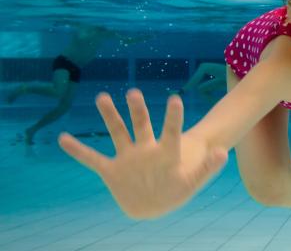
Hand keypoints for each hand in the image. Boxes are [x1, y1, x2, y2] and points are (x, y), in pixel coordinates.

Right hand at [58, 89, 227, 218]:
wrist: (155, 204)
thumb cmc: (175, 191)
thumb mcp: (193, 182)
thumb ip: (207, 169)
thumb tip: (223, 152)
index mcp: (165, 153)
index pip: (170, 132)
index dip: (173, 118)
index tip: (174, 99)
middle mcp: (144, 150)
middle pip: (141, 125)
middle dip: (137, 110)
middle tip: (134, 92)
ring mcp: (127, 158)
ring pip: (117, 133)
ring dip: (110, 117)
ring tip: (103, 96)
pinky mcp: (112, 171)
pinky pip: (92, 159)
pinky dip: (78, 150)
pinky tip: (63, 138)